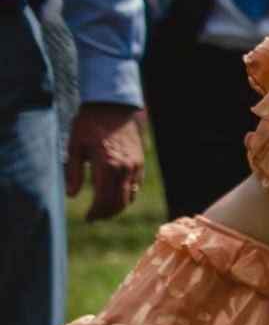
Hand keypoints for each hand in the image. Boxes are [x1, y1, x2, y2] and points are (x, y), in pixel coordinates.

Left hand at [64, 104, 143, 222]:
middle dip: (107, 214)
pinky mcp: (139, 164)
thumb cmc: (88, 125)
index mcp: (106, 166)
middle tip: (96, 217)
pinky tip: (114, 194)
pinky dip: (126, 195)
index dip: (96, 212)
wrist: (111, 107)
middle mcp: (123, 169)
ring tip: (104, 209)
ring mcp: (134, 167)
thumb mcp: (75, 146)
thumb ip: (74, 172)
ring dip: (117, 207)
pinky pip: (135, 187)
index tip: (88, 218)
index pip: (103, 199)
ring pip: (129, 197)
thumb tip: (72, 195)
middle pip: (119, 203)